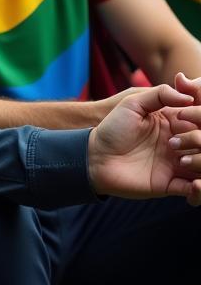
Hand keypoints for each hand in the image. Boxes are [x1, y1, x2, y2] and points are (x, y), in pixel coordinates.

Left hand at [88, 76, 200, 202]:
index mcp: (174, 122)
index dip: (199, 116)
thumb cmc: (112, 127)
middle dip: (199, 140)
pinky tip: (193, 185)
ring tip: (180, 161)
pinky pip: (196, 189)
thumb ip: (160, 94)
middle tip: (173, 142)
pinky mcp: (171, 184)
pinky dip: (200, 189)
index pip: (200, 118)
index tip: (183, 117)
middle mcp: (181, 143)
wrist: (95, 156)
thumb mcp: (132, 103)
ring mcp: (177, 164)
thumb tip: (188, 98)